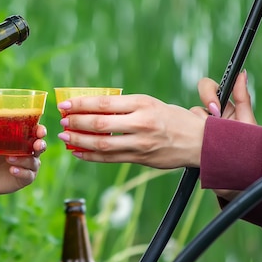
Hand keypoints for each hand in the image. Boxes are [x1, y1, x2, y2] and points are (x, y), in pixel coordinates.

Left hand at [0, 125, 45, 196]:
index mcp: (23, 138)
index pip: (35, 131)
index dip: (40, 130)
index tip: (39, 131)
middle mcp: (29, 150)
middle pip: (40, 146)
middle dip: (40, 145)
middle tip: (36, 145)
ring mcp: (28, 165)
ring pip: (33, 161)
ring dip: (24, 160)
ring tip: (9, 159)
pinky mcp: (26, 178)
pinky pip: (28, 175)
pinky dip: (21, 172)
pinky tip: (12, 170)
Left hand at [57, 94, 203, 168]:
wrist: (200, 141)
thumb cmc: (173, 118)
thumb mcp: (151, 103)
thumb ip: (125, 106)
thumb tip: (93, 106)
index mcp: (142, 103)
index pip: (105, 102)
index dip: (81, 103)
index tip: (65, 104)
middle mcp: (141, 123)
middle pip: (100, 124)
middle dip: (76, 122)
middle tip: (62, 120)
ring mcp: (141, 143)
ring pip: (103, 144)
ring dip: (79, 140)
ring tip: (65, 136)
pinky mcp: (141, 159)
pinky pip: (110, 158)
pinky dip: (91, 156)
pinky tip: (78, 152)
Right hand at [191, 71, 253, 199]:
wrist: (239, 179)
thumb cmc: (249, 151)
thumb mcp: (247, 124)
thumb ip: (242, 98)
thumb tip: (242, 73)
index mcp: (224, 110)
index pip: (209, 89)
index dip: (209, 94)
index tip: (215, 108)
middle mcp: (210, 119)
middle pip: (196, 105)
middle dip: (202, 115)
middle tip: (212, 126)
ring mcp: (199, 133)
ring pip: (187, 119)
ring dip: (197, 129)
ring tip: (210, 143)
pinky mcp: (190, 146)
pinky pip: (181, 134)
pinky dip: (185, 139)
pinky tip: (197, 149)